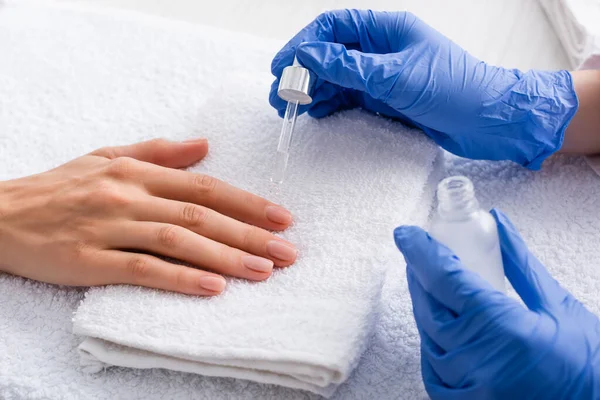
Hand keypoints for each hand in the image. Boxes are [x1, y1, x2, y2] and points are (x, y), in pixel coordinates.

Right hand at [0, 139, 296, 295]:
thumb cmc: (58, 188)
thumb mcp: (107, 158)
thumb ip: (159, 152)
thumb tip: (205, 145)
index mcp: (136, 173)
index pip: (204, 187)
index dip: (246, 202)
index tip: (281, 217)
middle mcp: (128, 196)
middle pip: (200, 215)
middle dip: (249, 234)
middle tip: (288, 251)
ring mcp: (109, 228)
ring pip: (178, 241)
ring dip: (225, 256)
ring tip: (263, 271)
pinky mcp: (89, 261)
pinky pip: (142, 270)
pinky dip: (179, 278)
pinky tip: (212, 287)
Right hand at [270, 10, 578, 168]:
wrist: (490, 121)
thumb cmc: (455, 90)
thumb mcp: (396, 77)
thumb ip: (350, 67)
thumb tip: (310, 56)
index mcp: (386, 30)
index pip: (334, 27)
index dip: (304, 44)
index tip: (284, 65)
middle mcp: (382, 50)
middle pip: (331, 53)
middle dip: (304, 71)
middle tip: (283, 94)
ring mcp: (383, 75)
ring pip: (337, 78)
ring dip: (314, 90)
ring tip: (293, 107)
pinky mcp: (387, 99)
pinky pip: (350, 98)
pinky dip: (331, 105)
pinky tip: (316, 113)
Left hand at [394, 209, 599, 398]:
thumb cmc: (588, 364)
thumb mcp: (558, 307)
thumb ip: (520, 264)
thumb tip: (498, 222)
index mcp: (504, 328)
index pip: (446, 280)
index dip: (421, 252)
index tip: (405, 233)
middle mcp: (478, 360)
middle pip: (429, 307)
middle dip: (419, 276)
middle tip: (419, 254)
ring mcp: (469, 389)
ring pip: (427, 339)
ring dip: (424, 308)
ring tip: (429, 285)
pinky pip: (433, 371)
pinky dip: (432, 345)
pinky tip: (440, 329)